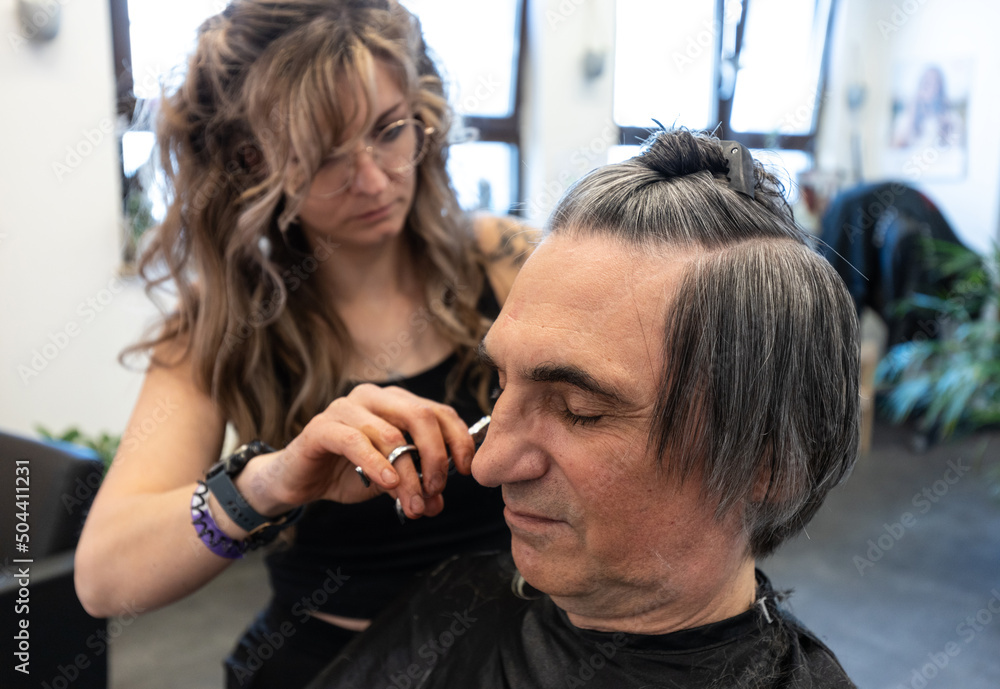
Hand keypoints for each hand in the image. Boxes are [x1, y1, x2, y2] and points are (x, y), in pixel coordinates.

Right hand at [251, 384, 476, 518]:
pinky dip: (376, 464)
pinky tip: (388, 484)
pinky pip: (355, 441)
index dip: (459, 440)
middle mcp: (374, 397)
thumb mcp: (391, 481)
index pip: (439, 412)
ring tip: (413, 502)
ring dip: (407, 474)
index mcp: (396, 402)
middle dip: (436, 456)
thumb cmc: (347, 473)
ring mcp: (345, 408)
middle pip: (421, 416)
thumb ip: (416, 486)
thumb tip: (438, 502)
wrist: (299, 482)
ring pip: (391, 435)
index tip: (467, 470)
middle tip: (437, 489)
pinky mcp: (321, 427)